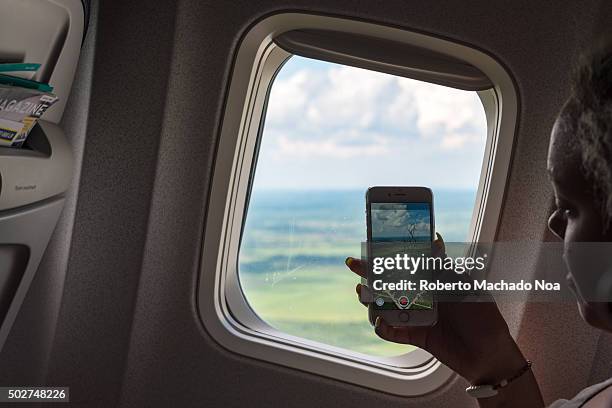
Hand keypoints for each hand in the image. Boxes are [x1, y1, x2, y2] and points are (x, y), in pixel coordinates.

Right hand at [346, 233, 525, 384]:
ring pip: (389, 306)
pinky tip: (378, 322)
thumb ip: (445, 267)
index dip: (392, 255)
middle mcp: (424, 297)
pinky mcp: (417, 336)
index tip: (374, 245)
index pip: (409, 264)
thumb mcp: (465, 286)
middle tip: (354, 265)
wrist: (491, 355)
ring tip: (360, 292)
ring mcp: (419, 317)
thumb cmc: (483, 317)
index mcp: (435, 282)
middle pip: (393, 283)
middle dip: (372, 274)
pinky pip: (394, 333)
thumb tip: (434, 239)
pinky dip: (384, 328)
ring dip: (372, 300)